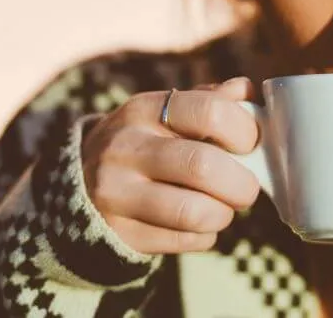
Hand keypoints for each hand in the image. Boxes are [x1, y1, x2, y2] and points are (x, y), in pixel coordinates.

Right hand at [81, 77, 259, 253]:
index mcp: (144, 109)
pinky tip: (198, 223)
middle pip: (203, 166)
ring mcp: (118, 193)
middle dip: (241, 183)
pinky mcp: (121, 233)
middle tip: (246, 187)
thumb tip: (248, 91)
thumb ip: (209, 100)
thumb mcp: (165, 112)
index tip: (250, 144)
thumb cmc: (144, 141)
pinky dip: (204, 235)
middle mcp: (126, 148)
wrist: (82, 183)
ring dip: (223, 214)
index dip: (244, 131)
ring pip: (195, 212)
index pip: (209, 111)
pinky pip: (184, 241)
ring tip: (222, 207)